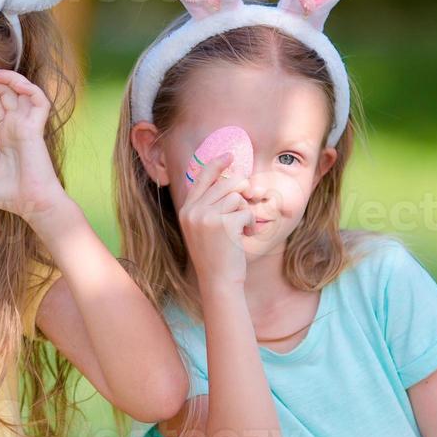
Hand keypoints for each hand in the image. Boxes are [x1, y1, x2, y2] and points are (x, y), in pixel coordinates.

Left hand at [0, 68, 66, 222]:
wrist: (31, 204)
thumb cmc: (10, 195)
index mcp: (7, 132)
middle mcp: (18, 124)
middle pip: (5, 91)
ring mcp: (28, 124)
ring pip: (20, 89)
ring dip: (5, 78)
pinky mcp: (36, 128)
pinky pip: (39, 99)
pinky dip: (27, 87)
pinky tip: (10, 84)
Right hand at [177, 152, 252, 286]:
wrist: (217, 281)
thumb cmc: (216, 256)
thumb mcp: (205, 228)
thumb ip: (212, 205)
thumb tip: (238, 179)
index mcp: (186, 210)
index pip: (201, 178)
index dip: (216, 164)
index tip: (230, 155)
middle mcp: (193, 211)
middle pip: (225, 184)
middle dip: (242, 191)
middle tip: (249, 200)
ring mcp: (206, 217)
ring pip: (237, 196)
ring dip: (246, 210)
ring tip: (243, 226)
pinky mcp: (223, 224)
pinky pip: (245, 210)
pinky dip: (250, 222)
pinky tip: (246, 234)